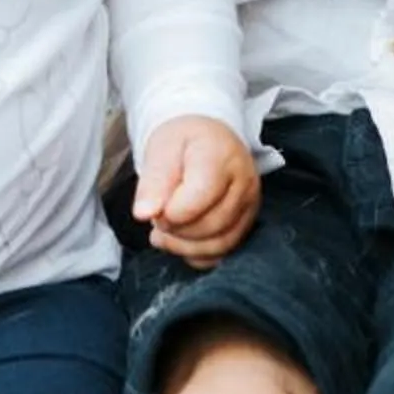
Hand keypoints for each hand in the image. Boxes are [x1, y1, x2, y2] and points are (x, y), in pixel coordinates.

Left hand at [132, 116, 258, 265]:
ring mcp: (249, 205)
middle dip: (175, 229)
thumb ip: (152, 182)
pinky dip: (196, 254)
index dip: (172, 211)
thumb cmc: (183, 143)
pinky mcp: (247, 224)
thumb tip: (143, 214)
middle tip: (158, 217)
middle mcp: (244, 182)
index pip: (201, 196)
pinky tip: (180, 240)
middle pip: (211, 224)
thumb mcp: (160, 149)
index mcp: (221, 156)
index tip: (156, 205)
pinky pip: (223, 254)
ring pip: (219, 244)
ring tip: (163, 231)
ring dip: (183, 246)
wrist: (209, 139)